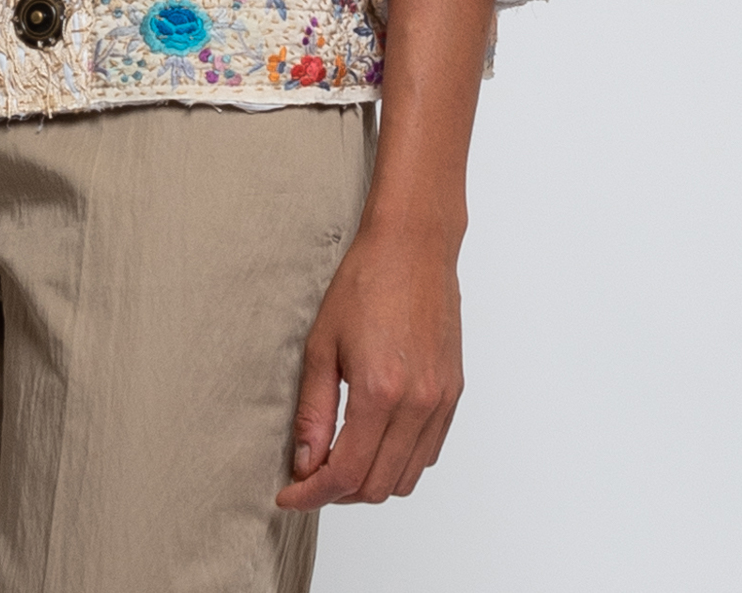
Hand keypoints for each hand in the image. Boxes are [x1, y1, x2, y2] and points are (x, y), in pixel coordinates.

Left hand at [276, 220, 463, 509]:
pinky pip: (428, 453)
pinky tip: (374, 439)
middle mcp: (417, 404)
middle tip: (309, 474)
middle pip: (376, 486)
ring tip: (339, 457)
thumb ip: (313, 410)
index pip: (346, 474)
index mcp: (380, 391)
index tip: (288, 495)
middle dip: (337, 492)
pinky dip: (399, 461)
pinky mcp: (453, 393)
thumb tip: (304, 463)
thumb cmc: (365, 282)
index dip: (312, 495)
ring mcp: (440, 401)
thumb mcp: (321, 344)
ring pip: (405, 478)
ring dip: (370, 480)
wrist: (413, 246)